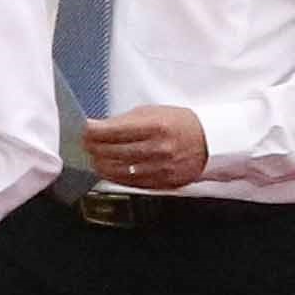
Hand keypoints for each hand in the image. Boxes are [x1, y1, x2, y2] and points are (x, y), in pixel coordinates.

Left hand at [78, 103, 209, 192]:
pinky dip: (115, 175)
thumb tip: (98, 127)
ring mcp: (159, 168)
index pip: (111, 131)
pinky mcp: (162, 182)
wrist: (210, 141)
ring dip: (100, 163)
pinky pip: (129, 182)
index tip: (84, 129)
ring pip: (116, 170)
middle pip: (110, 152)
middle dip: (92, 147)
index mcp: (154, 126)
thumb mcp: (153, 112)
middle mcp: (157, 149)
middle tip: (85, 143)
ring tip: (94, 156)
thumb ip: (124, 121)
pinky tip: (109, 168)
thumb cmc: (179, 123)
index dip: (91, 131)